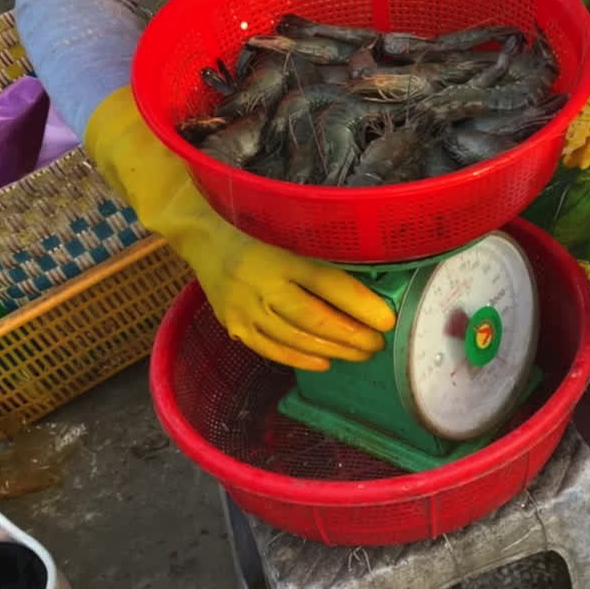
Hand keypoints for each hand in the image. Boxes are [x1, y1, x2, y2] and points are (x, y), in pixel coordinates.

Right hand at [84, 86, 394, 369]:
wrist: (201, 231)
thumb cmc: (258, 226)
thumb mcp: (292, 229)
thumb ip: (325, 250)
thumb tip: (374, 278)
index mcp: (281, 252)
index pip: (329, 283)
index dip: (361, 305)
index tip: (388, 320)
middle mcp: (260, 280)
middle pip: (314, 317)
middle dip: (351, 335)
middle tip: (377, 343)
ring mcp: (243, 305)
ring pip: (295, 337)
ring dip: (332, 350)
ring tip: (360, 353)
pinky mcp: (232, 322)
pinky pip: (269, 348)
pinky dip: (299, 358)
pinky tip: (324, 362)